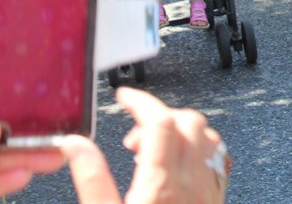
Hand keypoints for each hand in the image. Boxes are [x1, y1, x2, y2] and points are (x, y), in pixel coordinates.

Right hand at [62, 87, 227, 203]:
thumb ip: (91, 178)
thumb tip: (74, 145)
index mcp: (161, 185)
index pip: (160, 121)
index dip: (142, 101)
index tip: (125, 97)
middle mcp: (192, 183)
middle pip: (188, 122)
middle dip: (159, 117)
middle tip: (133, 136)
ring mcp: (209, 191)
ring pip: (207, 137)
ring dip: (181, 131)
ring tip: (153, 152)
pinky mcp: (217, 200)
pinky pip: (218, 158)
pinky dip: (198, 148)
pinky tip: (177, 166)